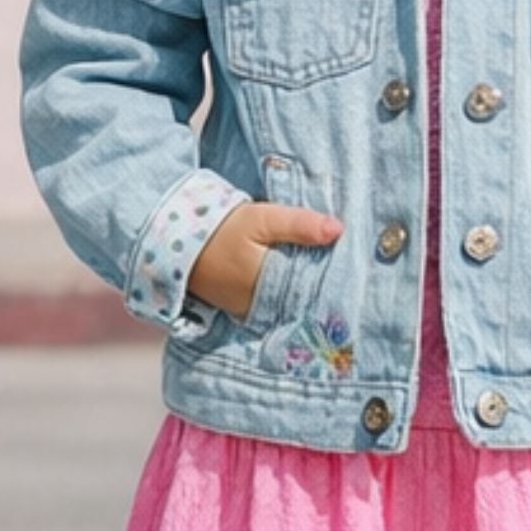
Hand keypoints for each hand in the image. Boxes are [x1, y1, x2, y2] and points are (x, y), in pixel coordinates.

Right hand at [187, 201, 343, 321]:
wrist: (179, 241)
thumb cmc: (224, 229)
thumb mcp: (263, 219)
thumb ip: (299, 225)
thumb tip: (338, 229)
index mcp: (269, 285)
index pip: (312, 290)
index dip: (333, 279)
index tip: (352, 268)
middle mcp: (261, 306)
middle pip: (302, 299)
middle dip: (321, 286)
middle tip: (345, 271)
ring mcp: (250, 310)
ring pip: (289, 303)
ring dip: (305, 290)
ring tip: (327, 273)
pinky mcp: (242, 307)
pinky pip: (274, 304)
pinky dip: (287, 293)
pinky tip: (299, 279)